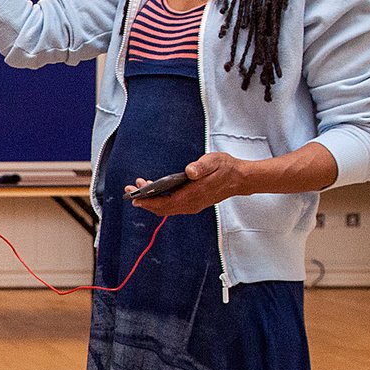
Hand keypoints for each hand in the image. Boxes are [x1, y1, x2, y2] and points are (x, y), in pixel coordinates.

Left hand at [127, 151, 248, 216]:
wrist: (240, 179)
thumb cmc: (226, 168)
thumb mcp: (215, 161)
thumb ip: (202, 166)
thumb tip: (190, 171)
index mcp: (194, 195)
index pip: (166, 203)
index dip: (149, 202)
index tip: (135, 198)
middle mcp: (191, 204)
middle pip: (162, 208)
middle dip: (144, 201)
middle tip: (129, 190)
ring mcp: (192, 205)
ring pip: (166, 208)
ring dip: (151, 200)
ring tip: (139, 186)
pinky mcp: (192, 203)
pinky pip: (172, 206)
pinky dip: (160, 200)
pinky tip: (153, 190)